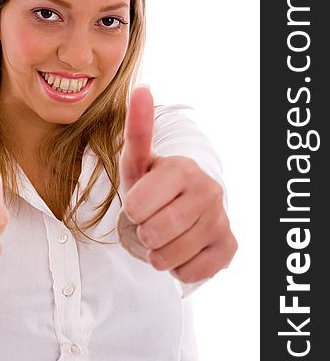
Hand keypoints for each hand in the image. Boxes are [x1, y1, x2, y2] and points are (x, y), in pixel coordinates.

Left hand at [119, 86, 236, 282]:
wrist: (181, 211)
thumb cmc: (153, 187)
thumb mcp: (138, 162)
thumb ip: (137, 129)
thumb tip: (141, 87)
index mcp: (182, 168)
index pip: (136, 206)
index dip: (131, 212)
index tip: (138, 204)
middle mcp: (207, 190)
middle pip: (153, 233)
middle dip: (142, 233)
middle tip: (149, 223)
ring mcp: (220, 219)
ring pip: (169, 256)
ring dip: (157, 253)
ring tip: (162, 237)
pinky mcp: (228, 247)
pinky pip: (189, 273)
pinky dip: (177, 268)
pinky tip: (182, 249)